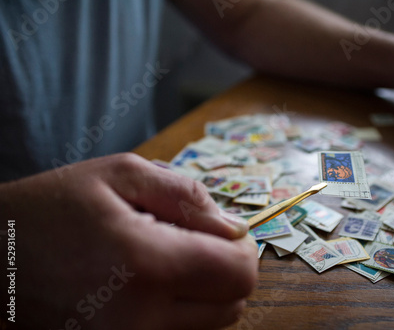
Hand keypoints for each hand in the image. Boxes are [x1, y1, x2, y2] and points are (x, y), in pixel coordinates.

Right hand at [0, 153, 257, 329]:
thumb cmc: (53, 207)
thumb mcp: (120, 174)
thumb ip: (187, 196)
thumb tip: (234, 227)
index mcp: (147, 265)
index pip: (239, 275)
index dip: (243, 249)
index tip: (225, 232)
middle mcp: (142, 319)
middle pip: (232, 305)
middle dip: (225, 269)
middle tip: (192, 242)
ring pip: (210, 324)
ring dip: (205, 291)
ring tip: (167, 260)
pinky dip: (182, 310)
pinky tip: (152, 285)